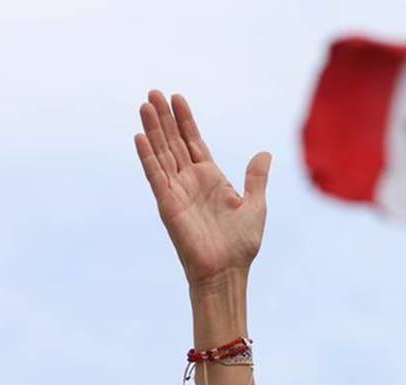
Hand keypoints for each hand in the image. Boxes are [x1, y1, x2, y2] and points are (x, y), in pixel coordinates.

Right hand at [135, 90, 271, 289]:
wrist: (228, 271)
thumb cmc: (241, 244)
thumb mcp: (255, 205)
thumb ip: (256, 179)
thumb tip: (264, 153)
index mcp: (211, 179)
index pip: (194, 142)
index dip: (186, 120)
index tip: (177, 98)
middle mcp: (191, 181)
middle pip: (174, 142)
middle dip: (164, 118)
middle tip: (153, 92)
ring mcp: (177, 191)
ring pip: (162, 153)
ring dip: (153, 130)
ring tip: (144, 105)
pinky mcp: (168, 205)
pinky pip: (156, 176)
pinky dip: (148, 157)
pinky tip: (140, 137)